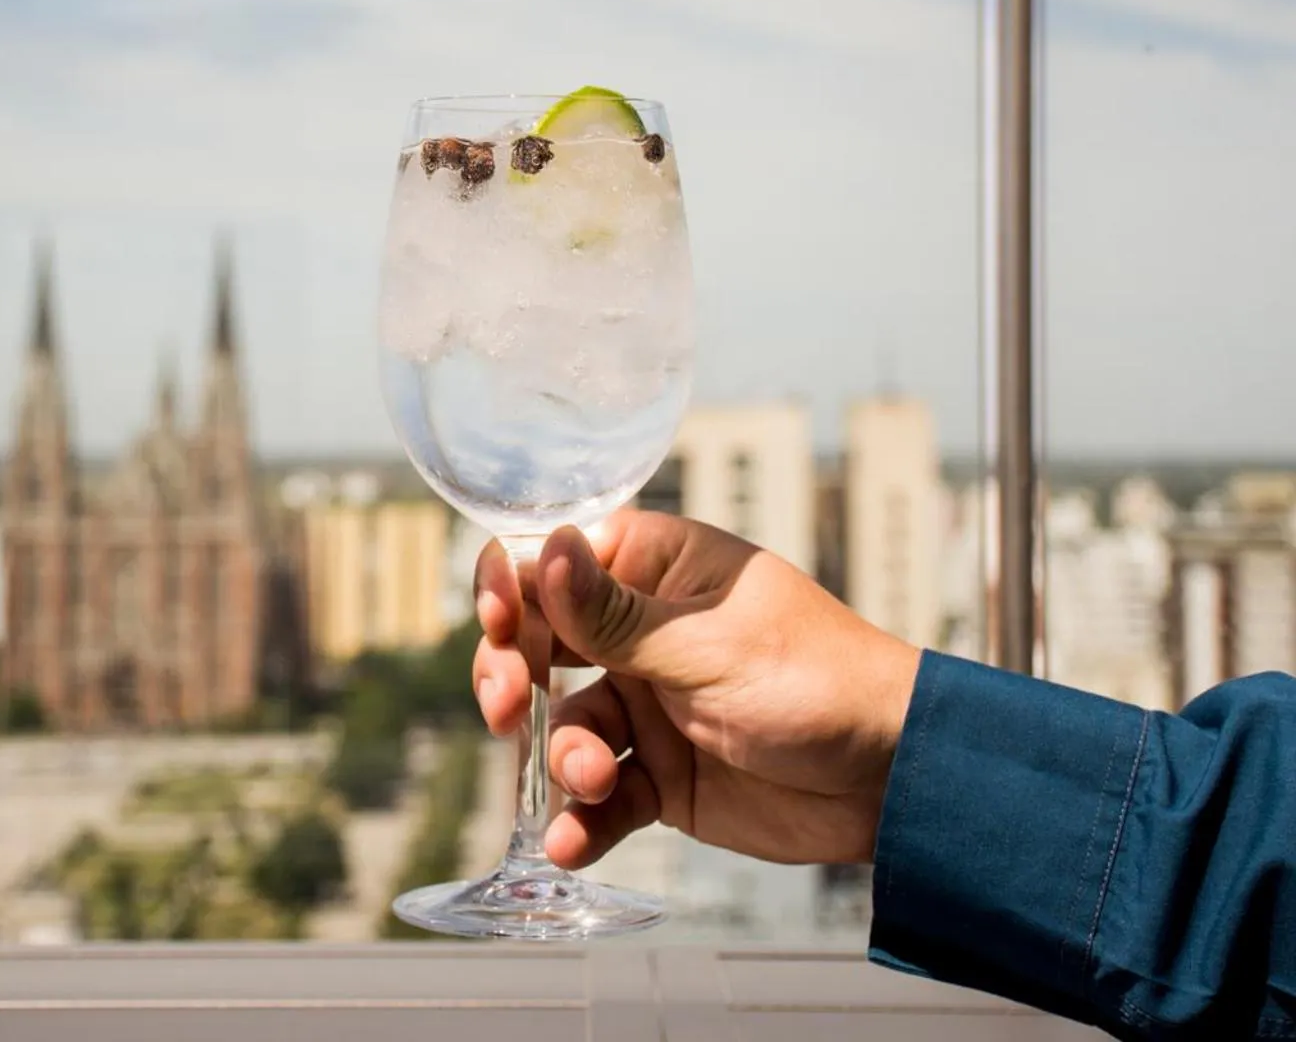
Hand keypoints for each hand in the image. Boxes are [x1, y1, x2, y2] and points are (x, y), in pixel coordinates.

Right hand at [472, 511, 921, 867]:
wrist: (891, 782)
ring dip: (564, 760)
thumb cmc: (820, 682)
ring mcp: (647, 707)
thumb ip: (614, 616)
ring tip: (595, 782)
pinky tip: (573, 842)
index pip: (555, 562)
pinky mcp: (659, 777)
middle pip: (538, 646)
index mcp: (656, 573)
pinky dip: (580, 820)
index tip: (499, 623)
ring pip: (563, 729)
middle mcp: (640, 635)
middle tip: (506, 709)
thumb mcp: (707, 645)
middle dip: (511, 679)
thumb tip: (545, 549)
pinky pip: (598, 797)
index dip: (514, 588)